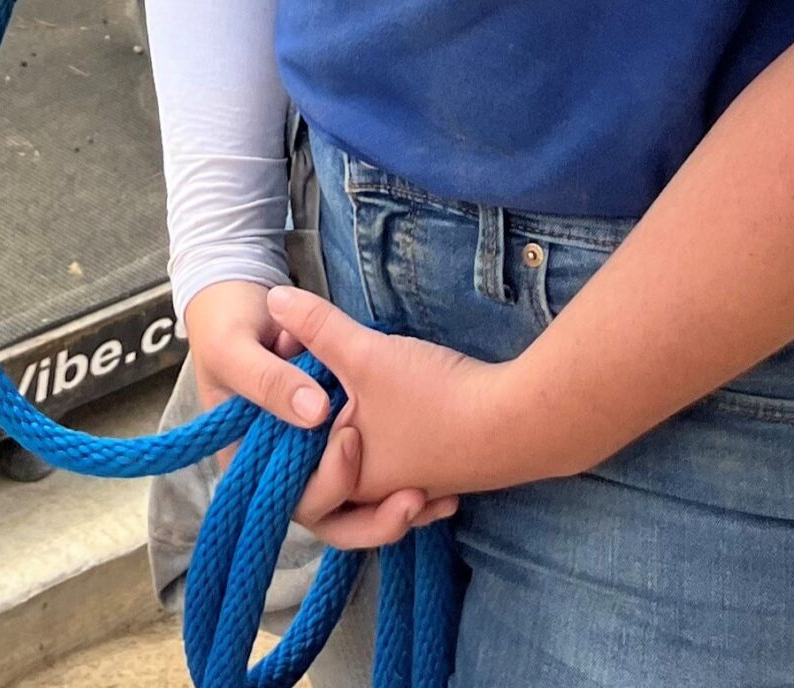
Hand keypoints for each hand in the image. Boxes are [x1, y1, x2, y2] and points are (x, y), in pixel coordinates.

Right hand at [182, 283, 457, 549]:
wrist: (235, 299)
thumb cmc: (226, 324)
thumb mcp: (239, 348)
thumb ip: (271, 379)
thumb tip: (315, 412)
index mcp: (245, 454)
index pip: (287, 497)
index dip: (327, 486)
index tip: (352, 439)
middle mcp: (279, 464)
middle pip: (327, 512)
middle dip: (371, 518)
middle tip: (411, 496)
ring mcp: (308, 453)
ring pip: (352, 508)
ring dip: (390, 514)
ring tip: (431, 501)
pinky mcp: (333, 438)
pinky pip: (369, 483)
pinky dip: (399, 492)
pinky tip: (442, 493)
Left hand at [266, 285, 518, 504]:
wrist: (521, 422)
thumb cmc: (438, 399)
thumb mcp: (366, 354)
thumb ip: (317, 328)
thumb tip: (272, 298)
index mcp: (351, 481)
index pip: (293, 473)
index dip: (281, 427)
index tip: (288, 376)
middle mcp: (379, 496)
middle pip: (327, 478)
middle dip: (314, 436)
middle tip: (310, 394)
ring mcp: (414, 487)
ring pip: (366, 471)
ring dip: (354, 441)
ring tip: (344, 403)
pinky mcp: (441, 471)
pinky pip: (399, 466)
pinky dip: (389, 441)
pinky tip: (390, 413)